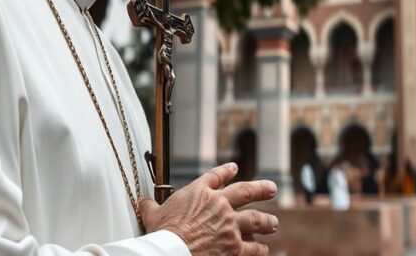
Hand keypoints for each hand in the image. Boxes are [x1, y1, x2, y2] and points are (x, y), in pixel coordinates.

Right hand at [139, 162, 279, 254]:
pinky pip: (252, 248)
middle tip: (272, 188)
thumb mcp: (151, 215)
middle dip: (261, 189)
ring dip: (266, 221)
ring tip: (273, 223)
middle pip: (245, 192)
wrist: (171, 252)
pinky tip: (263, 250)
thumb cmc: (160, 234)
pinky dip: (258, 249)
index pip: (216, 176)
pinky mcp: (235, 247)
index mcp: (199, 193)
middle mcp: (219, 205)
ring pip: (255, 220)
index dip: (226, 171)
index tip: (234, 167)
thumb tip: (141, 200)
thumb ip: (150, 206)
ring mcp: (230, 225)